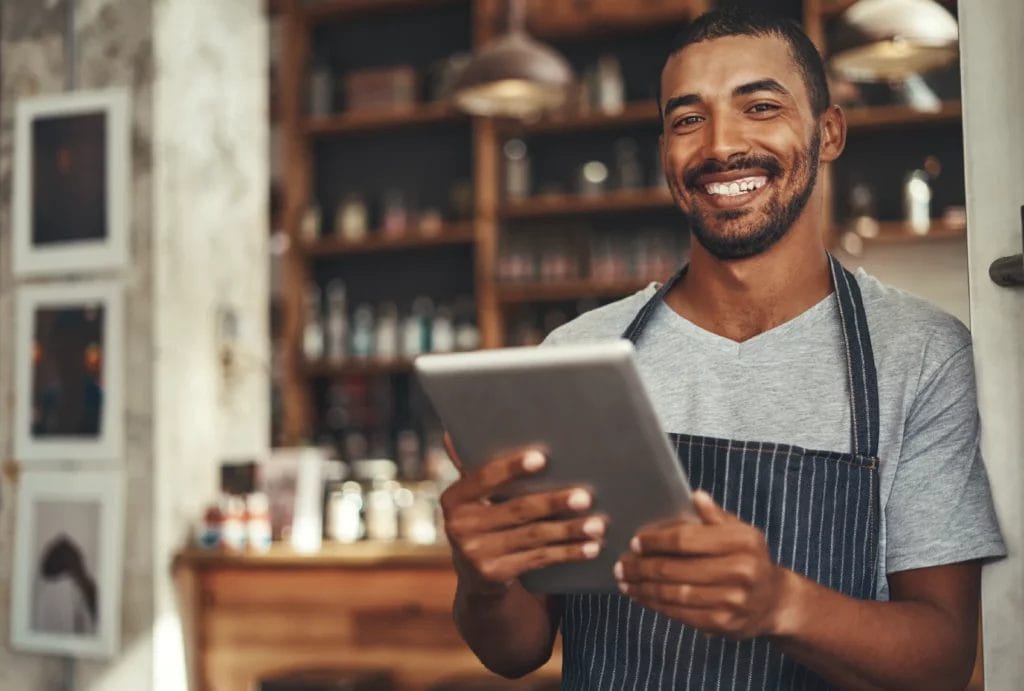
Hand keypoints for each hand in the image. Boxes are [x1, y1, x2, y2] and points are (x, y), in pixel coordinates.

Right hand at [439, 444, 605, 593]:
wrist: (477, 577)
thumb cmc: (485, 521)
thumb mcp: (474, 498)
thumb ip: (475, 470)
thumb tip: (453, 432)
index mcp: (454, 499)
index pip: (484, 478)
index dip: (512, 468)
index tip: (542, 458)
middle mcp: (459, 527)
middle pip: (516, 510)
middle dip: (554, 503)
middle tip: (586, 497)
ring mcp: (476, 554)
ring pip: (533, 537)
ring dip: (569, 530)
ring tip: (598, 524)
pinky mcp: (495, 575)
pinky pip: (539, 559)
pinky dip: (568, 553)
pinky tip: (591, 547)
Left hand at [615, 490, 793, 639]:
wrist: (774, 601)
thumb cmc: (749, 558)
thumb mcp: (739, 531)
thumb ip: (714, 516)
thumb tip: (695, 495)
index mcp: (742, 542)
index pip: (686, 540)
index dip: (656, 541)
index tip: (635, 542)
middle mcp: (741, 571)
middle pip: (676, 569)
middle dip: (642, 567)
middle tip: (621, 565)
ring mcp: (733, 600)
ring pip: (675, 594)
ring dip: (644, 588)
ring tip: (625, 581)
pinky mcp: (723, 623)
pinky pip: (681, 614)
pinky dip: (657, 606)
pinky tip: (643, 598)